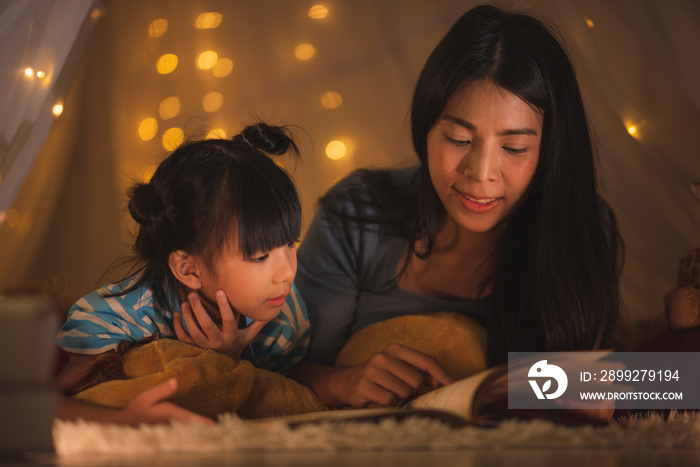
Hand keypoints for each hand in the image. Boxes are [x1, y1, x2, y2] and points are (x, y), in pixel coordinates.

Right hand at [57, 379, 214, 424]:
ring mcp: (170, 432)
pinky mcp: (168, 435)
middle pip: (192, 428)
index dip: (203, 422)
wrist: (123, 425)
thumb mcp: (148, 397)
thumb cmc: (136, 410)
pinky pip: (182, 436)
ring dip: (200, 433)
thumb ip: (163, 389)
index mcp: (170, 414)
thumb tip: (176, 381)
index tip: (215, 426)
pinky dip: (191, 436)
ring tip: (215, 434)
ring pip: (188, 433)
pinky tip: (198, 436)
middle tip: (222, 431)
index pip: (190, 419)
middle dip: (205, 430)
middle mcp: (172, 425)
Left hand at [173, 290, 267, 359]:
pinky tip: (176, 314)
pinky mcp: (194, 348)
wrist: (227, 364)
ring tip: (186, 302)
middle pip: (206, 326)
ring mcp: (205, 346)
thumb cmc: (238, 343)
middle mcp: (217, 342)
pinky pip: (183, 338)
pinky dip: (178, 327)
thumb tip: (274, 307)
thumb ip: (259, 322)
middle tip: (193, 294)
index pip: (228, 320)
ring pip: (193, 332)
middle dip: (199, 310)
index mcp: (232, 336)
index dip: (224, 306)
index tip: (220, 291)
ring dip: (188, 317)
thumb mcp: (250, 334)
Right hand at [312, 343, 454, 407]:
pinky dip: (389, 404)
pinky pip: (390, 401)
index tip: (453, 385)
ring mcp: (372, 371)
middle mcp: (383, 357)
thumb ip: (420, 371)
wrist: (346, 382)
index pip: (426, 360)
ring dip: (400, 398)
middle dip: (412, 390)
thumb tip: (444, 381)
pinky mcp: (364, 386)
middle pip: (416, 381)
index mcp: (395, 349)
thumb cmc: (380, 376)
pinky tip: (381, 399)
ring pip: (404, 392)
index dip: (441, 374)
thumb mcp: (398, 367)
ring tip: (389, 393)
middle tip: (400, 389)